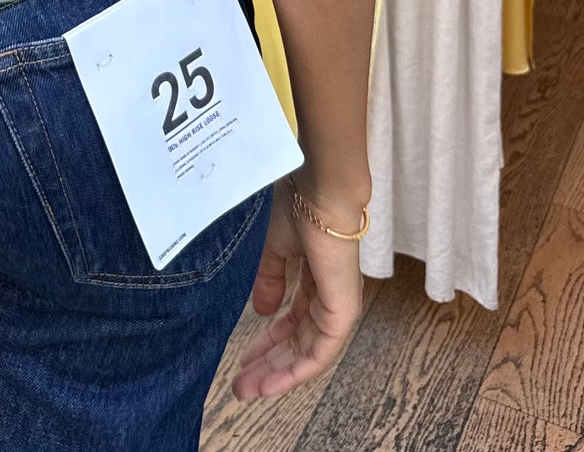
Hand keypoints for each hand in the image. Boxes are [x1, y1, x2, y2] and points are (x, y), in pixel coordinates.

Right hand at [232, 185, 363, 398]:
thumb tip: (263, 312)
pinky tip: (272, 383)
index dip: (267, 340)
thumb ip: (270, 279)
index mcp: (316, 278)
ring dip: (277, 373)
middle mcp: (329, 296)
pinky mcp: (342, 312)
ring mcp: (338, 306)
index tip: (242, 359)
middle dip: (268, 363)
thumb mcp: (275, 247)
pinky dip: (296, 371)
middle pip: (297, 341)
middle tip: (240, 385)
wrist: (321, 192)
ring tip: (248, 390)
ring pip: (307, 353)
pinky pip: (320, 353)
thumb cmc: (299, 207)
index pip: (292, 319)